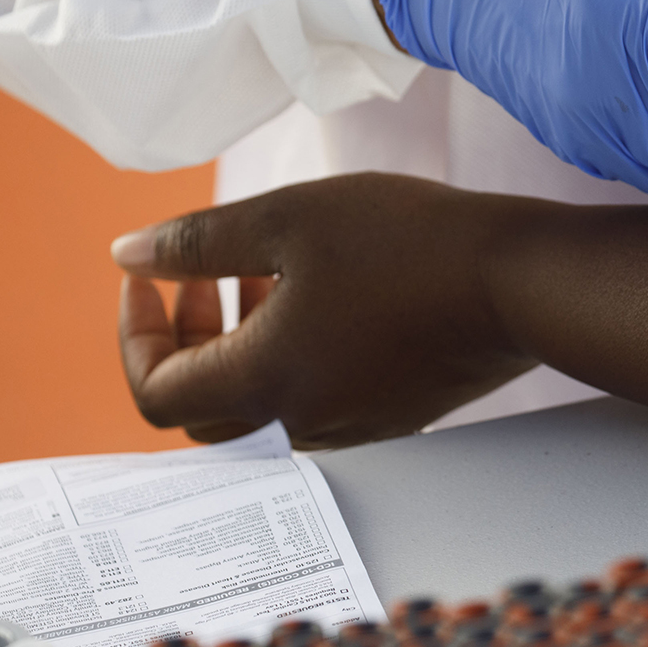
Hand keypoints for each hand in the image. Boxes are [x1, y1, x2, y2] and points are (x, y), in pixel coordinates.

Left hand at [112, 174, 539, 448]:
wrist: (519, 281)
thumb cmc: (406, 243)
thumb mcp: (286, 220)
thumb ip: (195, 242)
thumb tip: (128, 255)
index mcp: (264, 382)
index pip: (154, 391)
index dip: (135, 333)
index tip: (148, 277)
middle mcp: (301, 422)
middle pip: (204, 409)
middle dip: (187, 340)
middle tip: (203, 276)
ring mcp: (353, 425)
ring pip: (263, 403)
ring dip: (242, 345)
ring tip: (270, 273)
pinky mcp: (394, 414)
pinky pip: (316, 399)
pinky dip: (293, 356)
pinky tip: (327, 295)